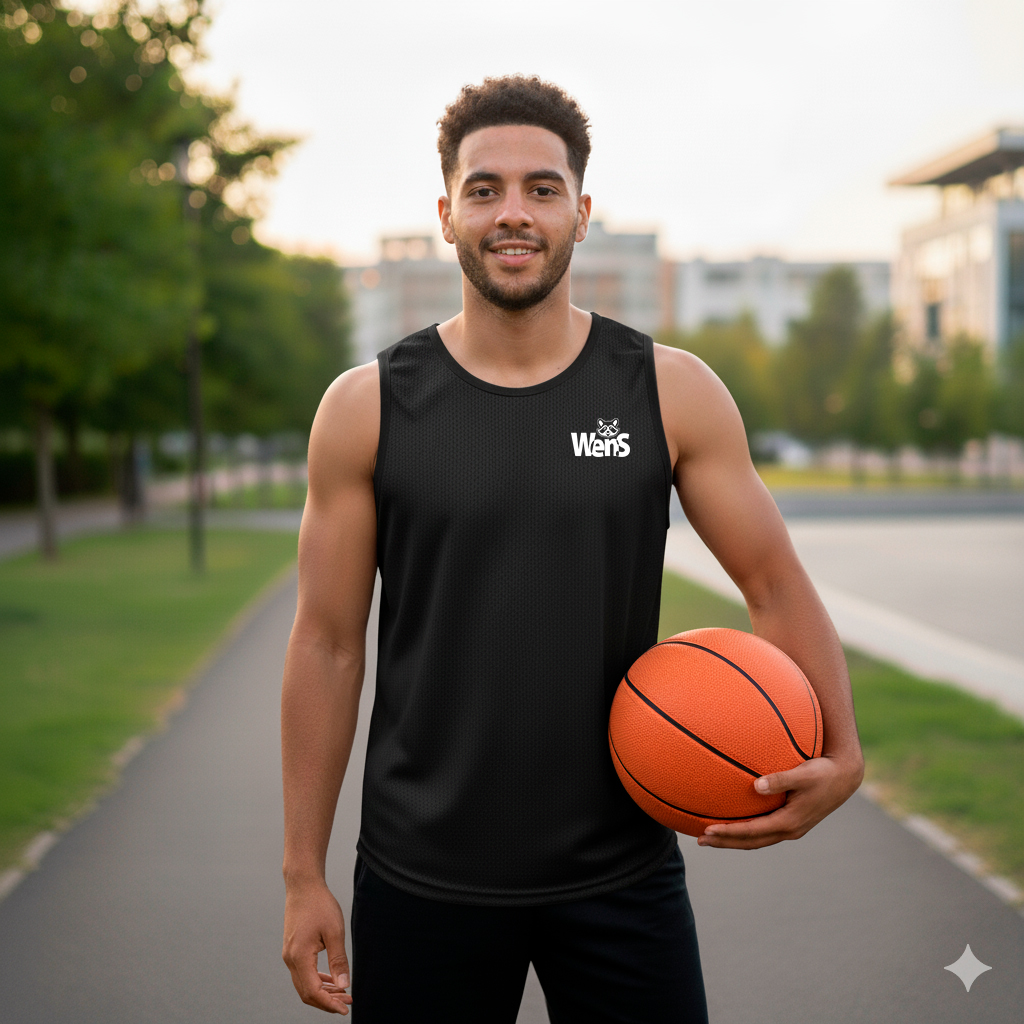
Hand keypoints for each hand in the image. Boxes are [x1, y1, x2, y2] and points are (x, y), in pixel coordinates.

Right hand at [282, 881, 352, 1014]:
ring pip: (304, 984)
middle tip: (347, 1002)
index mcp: (299, 957)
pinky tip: (331, 980)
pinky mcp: (292, 949)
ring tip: (343, 992)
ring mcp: (289, 955)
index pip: (313, 992)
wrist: (303, 885)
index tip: (345, 1008)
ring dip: (323, 992)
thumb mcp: (334, 932)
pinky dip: (317, 980)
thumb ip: (338, 960)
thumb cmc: (319, 905)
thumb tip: (344, 985)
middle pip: (306, 992)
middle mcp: (290, 959)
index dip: (329, 1003)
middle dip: (327, 1001)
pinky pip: (303, 973)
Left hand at [697, 754, 863, 849]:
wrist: (845, 777)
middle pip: (750, 842)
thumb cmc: (823, 772)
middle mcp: (789, 830)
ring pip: (756, 840)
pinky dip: (746, 832)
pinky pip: (763, 832)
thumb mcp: (803, 773)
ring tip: (710, 837)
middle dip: (725, 842)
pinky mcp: (791, 822)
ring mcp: (790, 828)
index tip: (707, 830)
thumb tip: (756, 785)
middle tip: (700, 841)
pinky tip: (734, 824)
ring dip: (733, 840)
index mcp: (789, 822)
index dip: (729, 833)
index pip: (752, 832)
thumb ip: (780, 779)